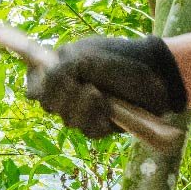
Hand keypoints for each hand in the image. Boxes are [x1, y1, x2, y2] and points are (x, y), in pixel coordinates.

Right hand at [27, 35, 186, 138]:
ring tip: (97, 94)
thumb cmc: (121, 60)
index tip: (48, 79)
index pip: (34, 82)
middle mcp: (69, 91)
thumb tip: (41, 84)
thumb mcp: (89, 59)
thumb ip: (62, 70)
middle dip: (62, 96)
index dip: (36, 84)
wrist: (156, 75)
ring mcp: (84, 110)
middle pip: (48, 104)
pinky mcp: (100, 126)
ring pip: (67, 119)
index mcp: (60, 69)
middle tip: (80, 85)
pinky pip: (88, 130)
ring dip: (81, 107)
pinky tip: (108, 108)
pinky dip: (96, 118)